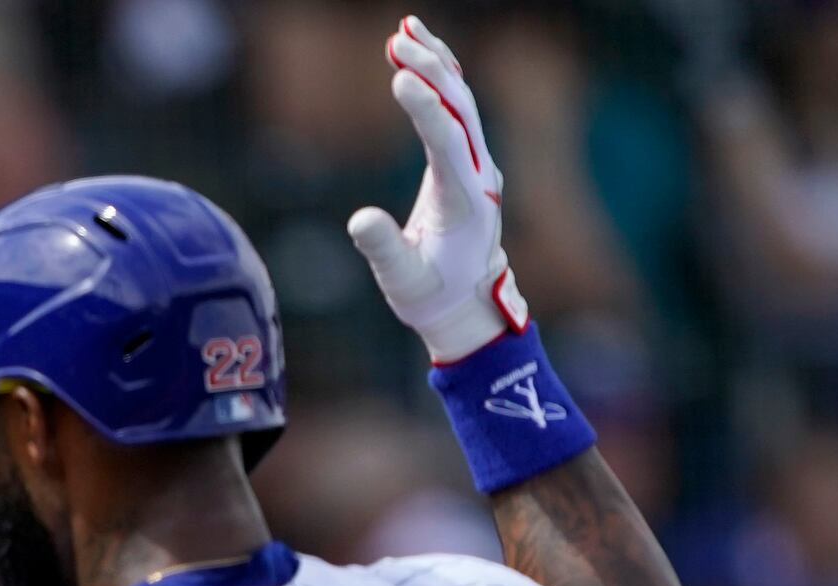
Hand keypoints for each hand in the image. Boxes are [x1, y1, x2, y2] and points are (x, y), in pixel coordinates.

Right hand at [346, 15, 527, 362]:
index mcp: (465, 202)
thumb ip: (383, 249)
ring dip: (435, 64)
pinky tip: (419, 49)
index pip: (448, 143)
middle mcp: (478, 174)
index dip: (427, 109)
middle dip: (431, 72)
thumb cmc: (429, 295)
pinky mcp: (465, 159)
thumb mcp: (401, 282)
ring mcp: (476, 163)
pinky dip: (439, 77)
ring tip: (405, 30)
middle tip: (398, 42)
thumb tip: (358, 219)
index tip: (402, 78)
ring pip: (461, 101)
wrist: (464, 303)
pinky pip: (455, 109)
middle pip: (460, 110)